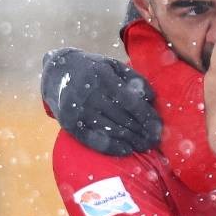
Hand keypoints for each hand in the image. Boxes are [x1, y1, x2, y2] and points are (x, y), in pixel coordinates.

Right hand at [41, 48, 162, 155]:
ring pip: (110, 130)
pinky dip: (111, 147)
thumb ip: (134, 79)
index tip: (158, 127)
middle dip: (142, 132)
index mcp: (102, 77)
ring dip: (130, 141)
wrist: (56, 72)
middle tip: (155, 141)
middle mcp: (89, 94)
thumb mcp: (113, 66)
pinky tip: (126, 150)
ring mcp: (78, 110)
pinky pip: (93, 140)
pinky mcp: (69, 124)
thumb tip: (151, 99)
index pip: (130, 101)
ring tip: (145, 146)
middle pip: (122, 118)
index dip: (146, 116)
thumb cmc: (92, 69)